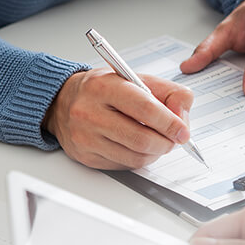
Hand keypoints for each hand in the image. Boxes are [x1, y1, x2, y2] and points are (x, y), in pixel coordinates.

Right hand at [44, 68, 194, 169]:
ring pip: (135, 157)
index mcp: (104, 86)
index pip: (145, 108)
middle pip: (141, 138)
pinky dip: (138, 159)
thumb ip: (167, 92)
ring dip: (155, 153)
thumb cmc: (102, 89)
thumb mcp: (134, 78)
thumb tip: (182, 118)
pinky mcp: (85, 156)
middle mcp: (90, 112)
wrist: (61, 102)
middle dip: (166, 143)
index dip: (170, 122)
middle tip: (173, 140)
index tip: (183, 131)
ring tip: (157, 141)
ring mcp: (85, 137)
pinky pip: (123, 166)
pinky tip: (137, 146)